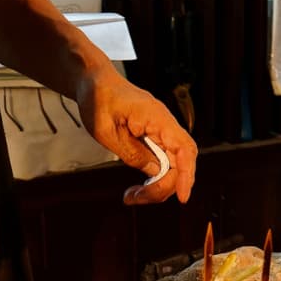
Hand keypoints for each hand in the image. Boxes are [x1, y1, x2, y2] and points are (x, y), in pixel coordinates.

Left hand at [76, 66, 197, 204]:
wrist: (93, 82)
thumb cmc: (97, 98)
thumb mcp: (106, 131)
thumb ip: (132, 154)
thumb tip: (155, 172)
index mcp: (156, 117)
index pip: (184, 148)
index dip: (187, 175)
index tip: (182, 197)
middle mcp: (164, 124)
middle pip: (181, 162)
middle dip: (164, 186)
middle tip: (136, 198)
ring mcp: (161, 131)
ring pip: (173, 165)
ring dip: (157, 185)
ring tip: (132, 195)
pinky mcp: (154, 137)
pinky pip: (163, 161)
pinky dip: (153, 177)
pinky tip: (138, 186)